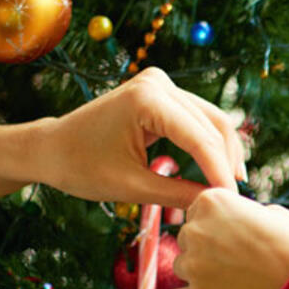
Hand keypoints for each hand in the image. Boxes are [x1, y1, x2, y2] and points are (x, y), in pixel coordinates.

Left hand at [33, 68, 245, 208]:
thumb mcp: (133, 187)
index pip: (200, 139)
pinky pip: (198, 120)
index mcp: (147, 100)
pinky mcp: (163, 93)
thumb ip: (180, 194)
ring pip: (212, 121)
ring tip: (231, 188)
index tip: (232, 203)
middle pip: (213, 125)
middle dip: (227, 163)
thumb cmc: (82, 167)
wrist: (51, 148)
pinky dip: (210, 146)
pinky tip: (219, 172)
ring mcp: (161, 84)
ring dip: (224, 154)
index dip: (219, 172)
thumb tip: (217, 205)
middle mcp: (158, 83)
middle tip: (237, 199)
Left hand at [166, 188, 288, 288]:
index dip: (218, 225)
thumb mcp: (270, 212)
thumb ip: (239, 213)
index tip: (239, 237)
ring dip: (201, 273)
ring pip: (182, 268)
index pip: (197, 212)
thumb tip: (229, 224)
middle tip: (239, 259)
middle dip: (206, 248)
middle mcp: (195, 229)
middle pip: (187, 239)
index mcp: (210, 200)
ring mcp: (193, 265)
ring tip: (235, 280)